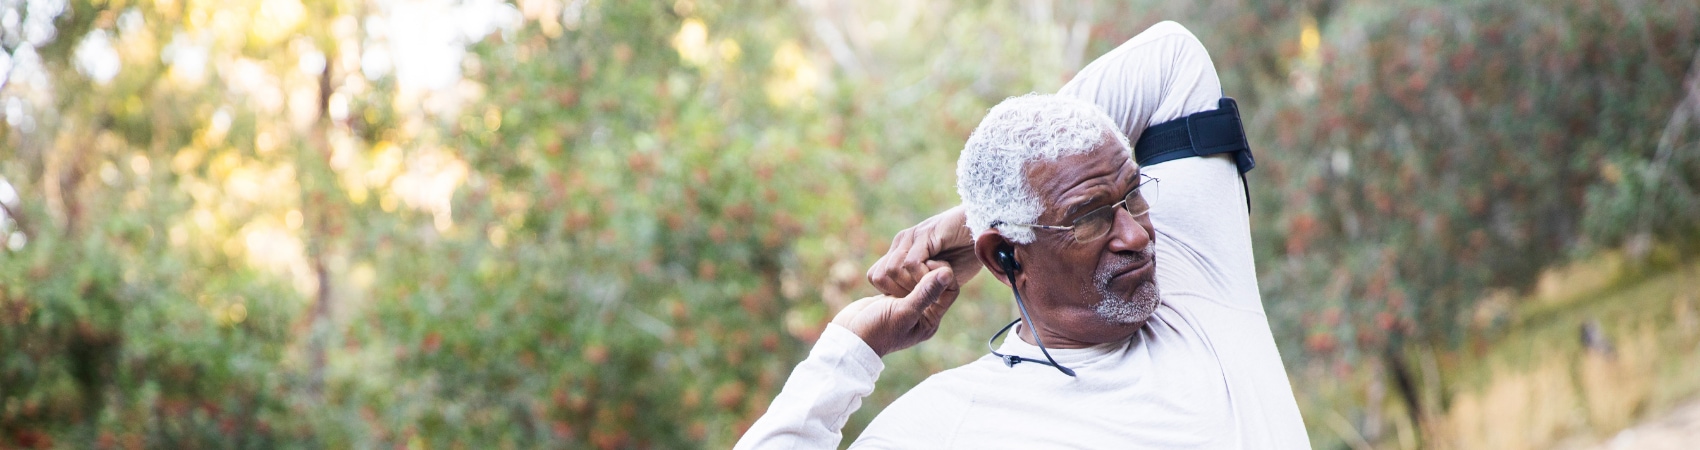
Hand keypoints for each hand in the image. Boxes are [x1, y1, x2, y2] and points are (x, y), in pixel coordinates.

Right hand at [832, 267, 957, 356]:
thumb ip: (925, 292)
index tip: (927, 264)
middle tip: (911, 263)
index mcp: (931, 319)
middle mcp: (922, 311)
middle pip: (935, 281)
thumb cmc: (877, 330)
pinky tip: (889, 268)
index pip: (950, 290)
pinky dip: (897, 271)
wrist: (848, 338)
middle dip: (925, 269)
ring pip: (918, 278)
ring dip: (910, 268)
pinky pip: (902, 278)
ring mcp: (906, 303)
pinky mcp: (892, 296)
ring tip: (898, 267)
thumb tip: (948, 272)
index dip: (942, 274)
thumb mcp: (903, 311)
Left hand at [867, 206, 980, 297]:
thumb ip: (922, 285)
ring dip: (912, 285)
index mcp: (900, 250)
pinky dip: (923, 276)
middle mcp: (901, 242)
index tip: (915, 299)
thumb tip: (911, 303)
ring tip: (932, 284)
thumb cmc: (965, 253)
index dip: (892, 293)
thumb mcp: (938, 275)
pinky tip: (939, 277)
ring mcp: (912, 237)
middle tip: (924, 294)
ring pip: (893, 270)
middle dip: (900, 292)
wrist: (986, 230)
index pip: (876, 276)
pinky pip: (912, 263)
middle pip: (880, 276)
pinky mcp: (926, 234)